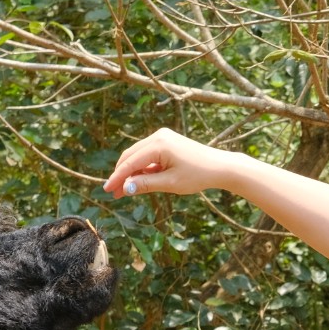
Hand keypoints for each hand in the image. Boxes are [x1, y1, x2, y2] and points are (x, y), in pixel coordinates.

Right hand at [103, 128, 239, 198]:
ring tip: (125, 191)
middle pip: (131, 156)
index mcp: (159, 144)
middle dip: (122, 175)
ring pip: (138, 155)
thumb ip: (146, 184)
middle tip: (114, 193)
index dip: (117, 177)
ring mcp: (163, 137)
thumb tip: (126, 188)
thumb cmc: (198, 175)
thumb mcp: (170, 184)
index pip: (130, 162)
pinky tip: (139, 182)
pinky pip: (148, 155)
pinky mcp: (167, 142)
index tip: (107, 190)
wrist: (220, 167)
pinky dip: (142, 168)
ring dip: (131, 172)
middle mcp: (158, 136)